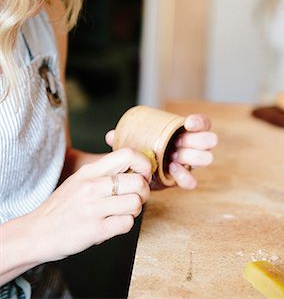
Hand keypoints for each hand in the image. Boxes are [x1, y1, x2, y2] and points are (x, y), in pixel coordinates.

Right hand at [30, 148, 151, 262]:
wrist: (37, 232)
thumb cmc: (62, 206)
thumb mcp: (79, 180)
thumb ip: (104, 172)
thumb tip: (136, 167)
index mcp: (89, 171)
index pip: (127, 154)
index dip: (144, 163)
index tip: (143, 174)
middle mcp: (91, 186)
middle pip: (138, 181)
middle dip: (144, 191)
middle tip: (137, 197)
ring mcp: (93, 208)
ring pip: (136, 203)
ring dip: (135, 210)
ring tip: (123, 212)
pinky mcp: (95, 230)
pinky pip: (127, 223)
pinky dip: (125, 225)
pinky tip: (114, 224)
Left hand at [105, 114, 217, 190]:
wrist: (135, 174)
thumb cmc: (138, 151)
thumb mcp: (133, 141)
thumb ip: (123, 138)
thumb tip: (111, 136)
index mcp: (181, 131)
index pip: (202, 123)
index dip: (199, 122)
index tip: (188, 123)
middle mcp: (190, 146)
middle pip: (208, 140)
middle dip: (200, 141)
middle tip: (183, 142)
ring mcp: (189, 162)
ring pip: (205, 158)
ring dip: (192, 157)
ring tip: (174, 158)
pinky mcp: (182, 179)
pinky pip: (191, 181)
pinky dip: (184, 176)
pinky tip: (173, 170)